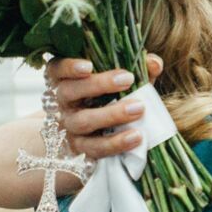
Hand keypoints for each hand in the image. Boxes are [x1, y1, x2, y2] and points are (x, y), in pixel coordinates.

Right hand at [47, 54, 164, 160]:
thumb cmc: (114, 96)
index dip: (69, 66)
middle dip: (99, 85)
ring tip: (138, 109)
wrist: (103, 131)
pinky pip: (95, 147)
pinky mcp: (80, 148)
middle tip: (128, 79)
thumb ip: (139, 68)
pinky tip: (136, 136)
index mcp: (66, 78)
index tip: (89, 66)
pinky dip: (117, 142)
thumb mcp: (125, 80)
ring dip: (112, 114)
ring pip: (83, 120)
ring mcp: (69, 125)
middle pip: (69, 91)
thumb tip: (154, 63)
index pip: (57, 68)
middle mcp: (63, 101)